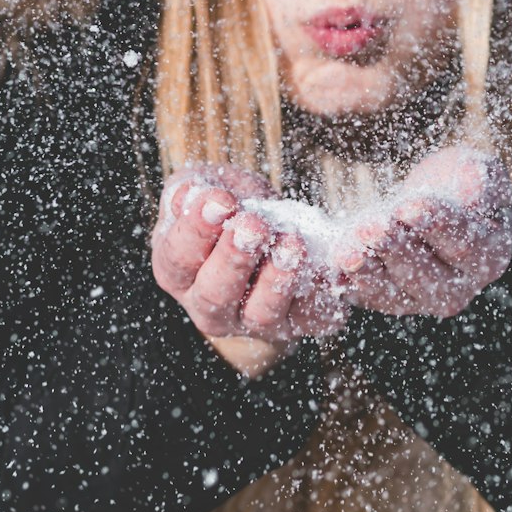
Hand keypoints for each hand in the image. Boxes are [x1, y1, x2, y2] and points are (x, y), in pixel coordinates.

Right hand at [151, 163, 344, 344]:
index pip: (179, 257)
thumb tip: (190, 195)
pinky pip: (312, 317)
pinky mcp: (297, 324)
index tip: (220, 201)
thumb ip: (193, 189)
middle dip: (235, 259)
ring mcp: (253, 321)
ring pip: (263, 313)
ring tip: (293, 245)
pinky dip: (324, 296)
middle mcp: (210, 307)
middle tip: (254, 226)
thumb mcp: (206, 188)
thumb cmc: (231, 205)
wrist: (271, 230)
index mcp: (178, 272)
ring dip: (279, 280)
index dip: (197, 230)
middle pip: (216, 294)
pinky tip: (333, 269)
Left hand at [335, 147, 511, 317]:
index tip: (409, 206)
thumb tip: (474, 195)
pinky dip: (351, 282)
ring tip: (347, 249)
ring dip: (369, 270)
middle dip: (396, 249)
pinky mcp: (390, 300)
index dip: (436, 225)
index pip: (464, 243)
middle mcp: (460, 286)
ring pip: (396, 293)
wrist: (431, 201)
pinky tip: (335, 264)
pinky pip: (370, 297)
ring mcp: (423, 298)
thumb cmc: (459, 183)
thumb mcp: (478, 171)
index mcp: (490, 254)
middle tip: (372, 227)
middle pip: (428, 275)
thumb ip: (482, 181)